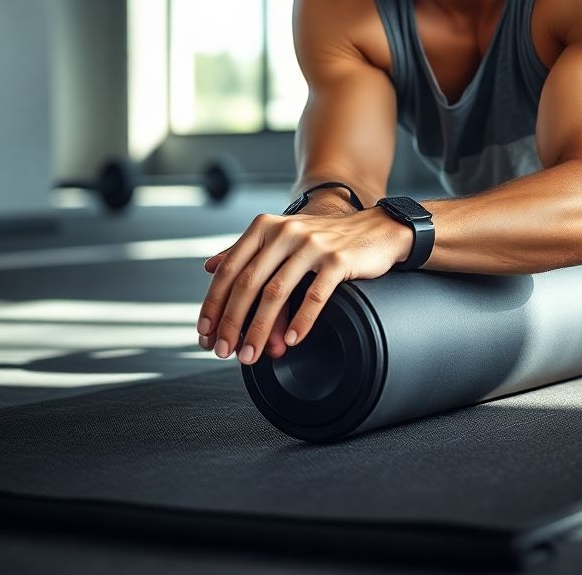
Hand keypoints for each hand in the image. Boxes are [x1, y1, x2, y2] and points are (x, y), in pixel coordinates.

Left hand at [197, 207, 412, 364]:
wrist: (375, 230)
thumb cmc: (326, 239)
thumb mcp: (283, 237)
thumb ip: (248, 251)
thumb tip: (208, 267)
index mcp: (266, 226)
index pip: (230, 269)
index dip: (214, 304)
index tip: (206, 333)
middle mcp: (285, 231)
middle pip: (248, 284)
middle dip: (232, 323)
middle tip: (224, 352)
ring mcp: (312, 244)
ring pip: (276, 293)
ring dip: (260, 330)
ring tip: (252, 355)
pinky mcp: (337, 259)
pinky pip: (314, 296)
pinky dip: (301, 322)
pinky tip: (293, 340)